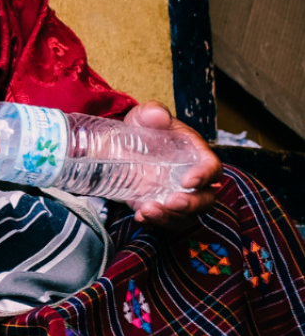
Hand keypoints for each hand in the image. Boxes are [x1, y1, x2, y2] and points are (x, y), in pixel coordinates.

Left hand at [122, 101, 220, 230]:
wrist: (124, 143)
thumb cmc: (145, 128)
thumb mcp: (145, 116)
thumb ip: (152, 113)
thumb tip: (158, 115)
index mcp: (196, 156)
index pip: (211, 169)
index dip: (204, 176)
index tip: (188, 181)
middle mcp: (191, 180)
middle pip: (205, 200)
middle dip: (191, 205)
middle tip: (171, 202)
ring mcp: (174, 196)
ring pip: (184, 217)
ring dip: (169, 218)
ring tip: (147, 210)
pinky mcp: (157, 205)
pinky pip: (162, 222)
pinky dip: (152, 223)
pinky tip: (139, 216)